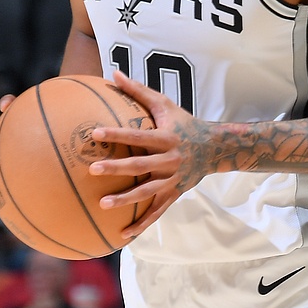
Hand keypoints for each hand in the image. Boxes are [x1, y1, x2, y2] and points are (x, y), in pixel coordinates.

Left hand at [85, 71, 218, 240]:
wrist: (214, 148)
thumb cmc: (183, 122)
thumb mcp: (164, 104)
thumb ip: (138, 90)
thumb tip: (112, 72)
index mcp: (165, 138)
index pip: (138, 135)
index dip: (118, 133)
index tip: (95, 133)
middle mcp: (169, 160)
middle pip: (140, 165)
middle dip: (116, 168)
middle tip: (93, 169)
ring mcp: (172, 180)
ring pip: (147, 193)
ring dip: (126, 200)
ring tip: (103, 205)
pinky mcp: (174, 194)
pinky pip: (156, 212)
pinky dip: (141, 224)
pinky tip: (122, 234)